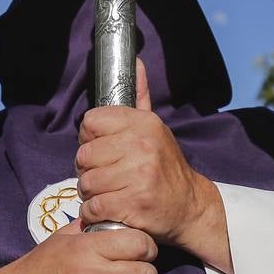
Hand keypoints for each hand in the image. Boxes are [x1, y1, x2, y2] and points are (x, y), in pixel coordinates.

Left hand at [76, 60, 232, 273]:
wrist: (190, 207)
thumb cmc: (164, 167)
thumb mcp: (155, 128)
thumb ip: (140, 95)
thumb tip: (135, 60)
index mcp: (143, 123)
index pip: (90, 122)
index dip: (90, 139)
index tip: (103, 150)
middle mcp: (142, 146)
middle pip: (84, 156)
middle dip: (89, 171)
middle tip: (107, 177)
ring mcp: (139, 176)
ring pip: (86, 183)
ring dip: (92, 194)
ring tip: (110, 193)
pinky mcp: (134, 204)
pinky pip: (93, 207)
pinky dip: (95, 213)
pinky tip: (110, 210)